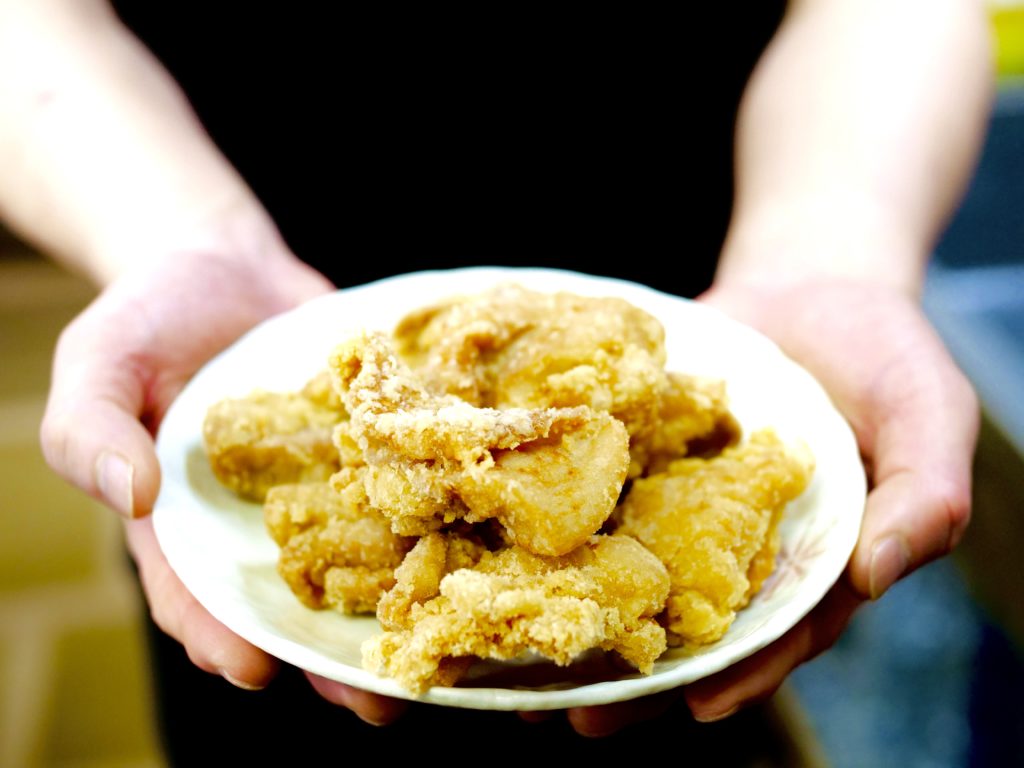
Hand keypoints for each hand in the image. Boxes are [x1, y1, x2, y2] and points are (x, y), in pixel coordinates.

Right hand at [39, 244, 407, 724]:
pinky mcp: (376, 448)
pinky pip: (406, 488)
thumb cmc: (151, 314)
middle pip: (293, 605)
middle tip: (376, 699)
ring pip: (362, 563)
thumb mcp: (100, 362)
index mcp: (186, 524)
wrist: (227, 263)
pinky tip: (478, 547)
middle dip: (329, 656)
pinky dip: (437, 518)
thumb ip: (91, 429)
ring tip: (439, 655)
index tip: (254, 665)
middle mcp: (262, 521)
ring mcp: (325, 487)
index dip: (221, 636)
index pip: (195, 596)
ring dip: (399, 610)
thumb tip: (130, 494)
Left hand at [561, 276, 977, 734]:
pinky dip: (554, 529)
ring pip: (628, 578)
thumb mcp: (926, 410)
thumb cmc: (880, 352)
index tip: (698, 706)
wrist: (807, 287)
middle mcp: (735, 547)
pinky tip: (500, 552)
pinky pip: (595, 502)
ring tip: (519, 668)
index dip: (742, 673)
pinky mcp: (635, 463)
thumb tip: (879, 572)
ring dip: (579, 620)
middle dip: (636, 676)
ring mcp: (678, 507)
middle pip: (686, 627)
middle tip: (577, 716)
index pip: (777, 634)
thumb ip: (924, 492)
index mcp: (807, 559)